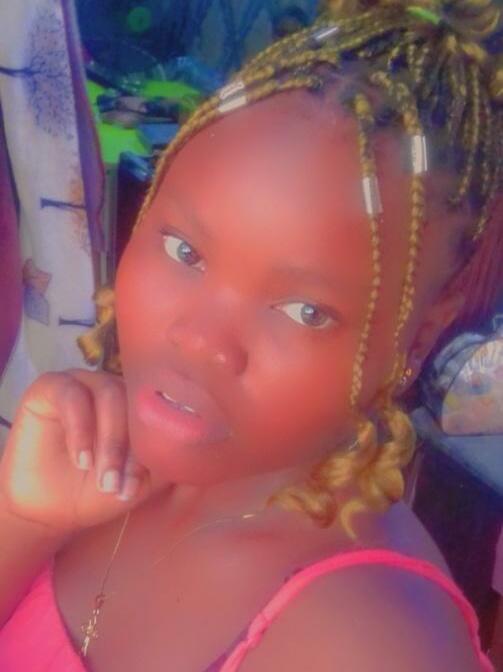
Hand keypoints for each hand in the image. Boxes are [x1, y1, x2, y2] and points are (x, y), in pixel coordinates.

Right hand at [0, 368, 165, 538]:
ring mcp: (85, 383)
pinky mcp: (51, 386)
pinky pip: (71, 395)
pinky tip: (80, 458)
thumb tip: (207, 449)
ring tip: (101, 477)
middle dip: (129, 448)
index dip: (153, 446)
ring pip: (109, 395)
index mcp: (140, 405)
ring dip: (108, 441)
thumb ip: (169, 461)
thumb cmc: (99, 490)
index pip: (159, 410)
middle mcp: (115, 388)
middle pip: (135, 401)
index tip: (141, 485)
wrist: (49, 509)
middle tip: (118, 484)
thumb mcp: (142, 481)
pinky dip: (80, 428)